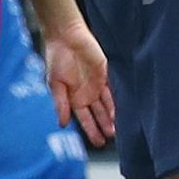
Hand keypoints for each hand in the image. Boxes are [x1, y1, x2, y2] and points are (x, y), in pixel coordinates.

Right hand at [45, 20, 115, 146]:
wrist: (66, 36)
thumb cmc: (56, 58)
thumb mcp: (55, 84)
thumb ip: (60, 104)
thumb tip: (62, 124)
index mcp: (74, 98)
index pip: (85, 119)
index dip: (91, 130)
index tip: (98, 142)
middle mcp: (87, 93)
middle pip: (99, 114)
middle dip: (105, 126)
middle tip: (112, 138)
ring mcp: (98, 84)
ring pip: (108, 105)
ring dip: (113, 117)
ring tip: (118, 129)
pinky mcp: (106, 73)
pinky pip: (114, 89)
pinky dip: (118, 100)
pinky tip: (123, 110)